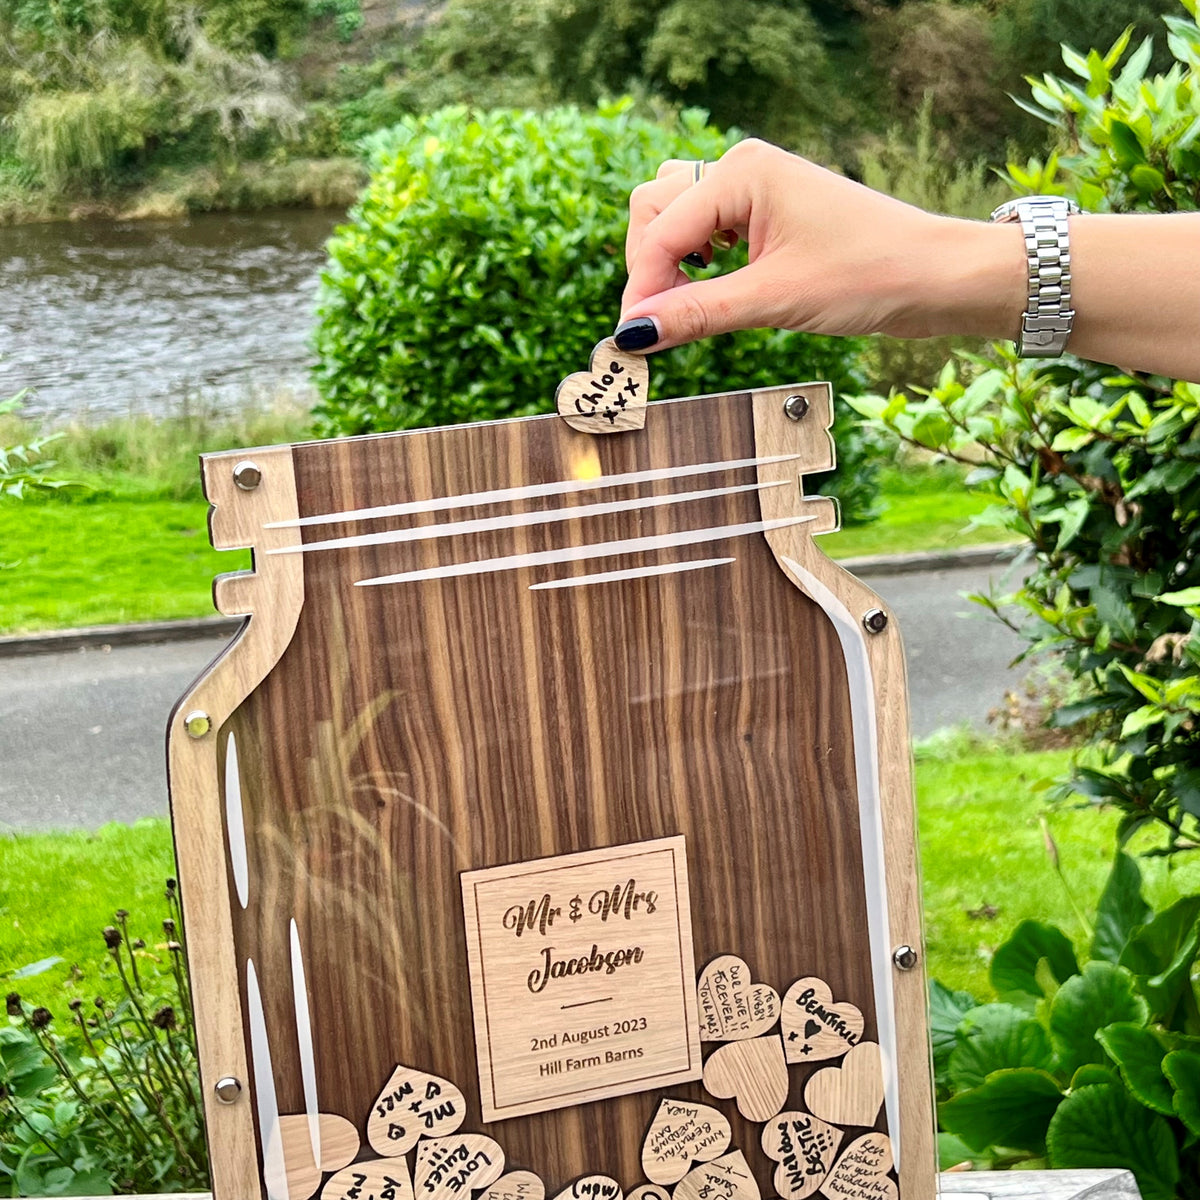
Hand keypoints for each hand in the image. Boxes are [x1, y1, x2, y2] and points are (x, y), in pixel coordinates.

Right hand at [615, 138, 1024, 351]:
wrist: (936, 277)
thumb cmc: (869, 276)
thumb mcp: (773, 300)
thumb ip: (697, 313)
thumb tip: (632, 334)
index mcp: (742, 173)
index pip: (660, 230)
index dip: (641, 288)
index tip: (631, 341)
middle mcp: (742, 168)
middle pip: (654, 209)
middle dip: (648, 267)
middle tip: (658, 326)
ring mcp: (754, 187)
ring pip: (675, 213)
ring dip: (667, 259)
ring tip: (685, 305)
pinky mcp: (767, 211)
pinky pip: (705, 227)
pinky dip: (693, 259)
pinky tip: (711, 288)